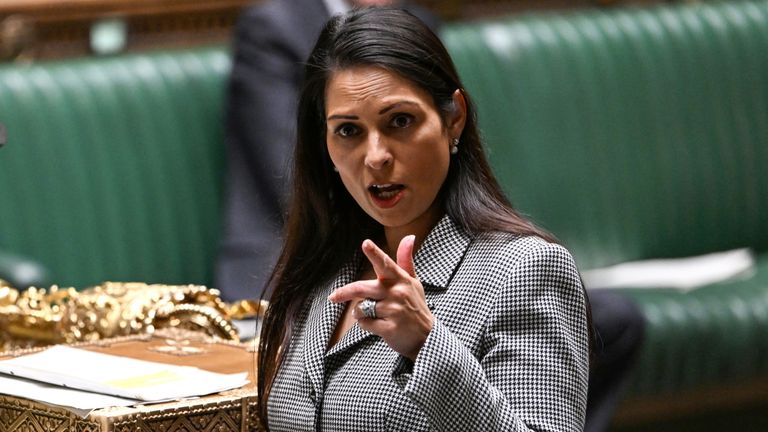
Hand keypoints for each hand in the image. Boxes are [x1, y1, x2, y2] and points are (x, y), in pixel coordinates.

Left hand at [328, 235, 433, 360]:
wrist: (427, 337)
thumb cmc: (416, 306)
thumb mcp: (413, 282)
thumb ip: (405, 260)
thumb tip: (409, 237)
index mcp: (400, 279)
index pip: (385, 263)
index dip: (374, 253)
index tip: (366, 243)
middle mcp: (397, 293)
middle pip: (361, 288)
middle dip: (344, 293)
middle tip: (333, 297)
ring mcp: (394, 311)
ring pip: (361, 308)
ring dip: (361, 312)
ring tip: (374, 314)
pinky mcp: (389, 328)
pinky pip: (365, 324)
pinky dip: (366, 325)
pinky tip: (378, 325)